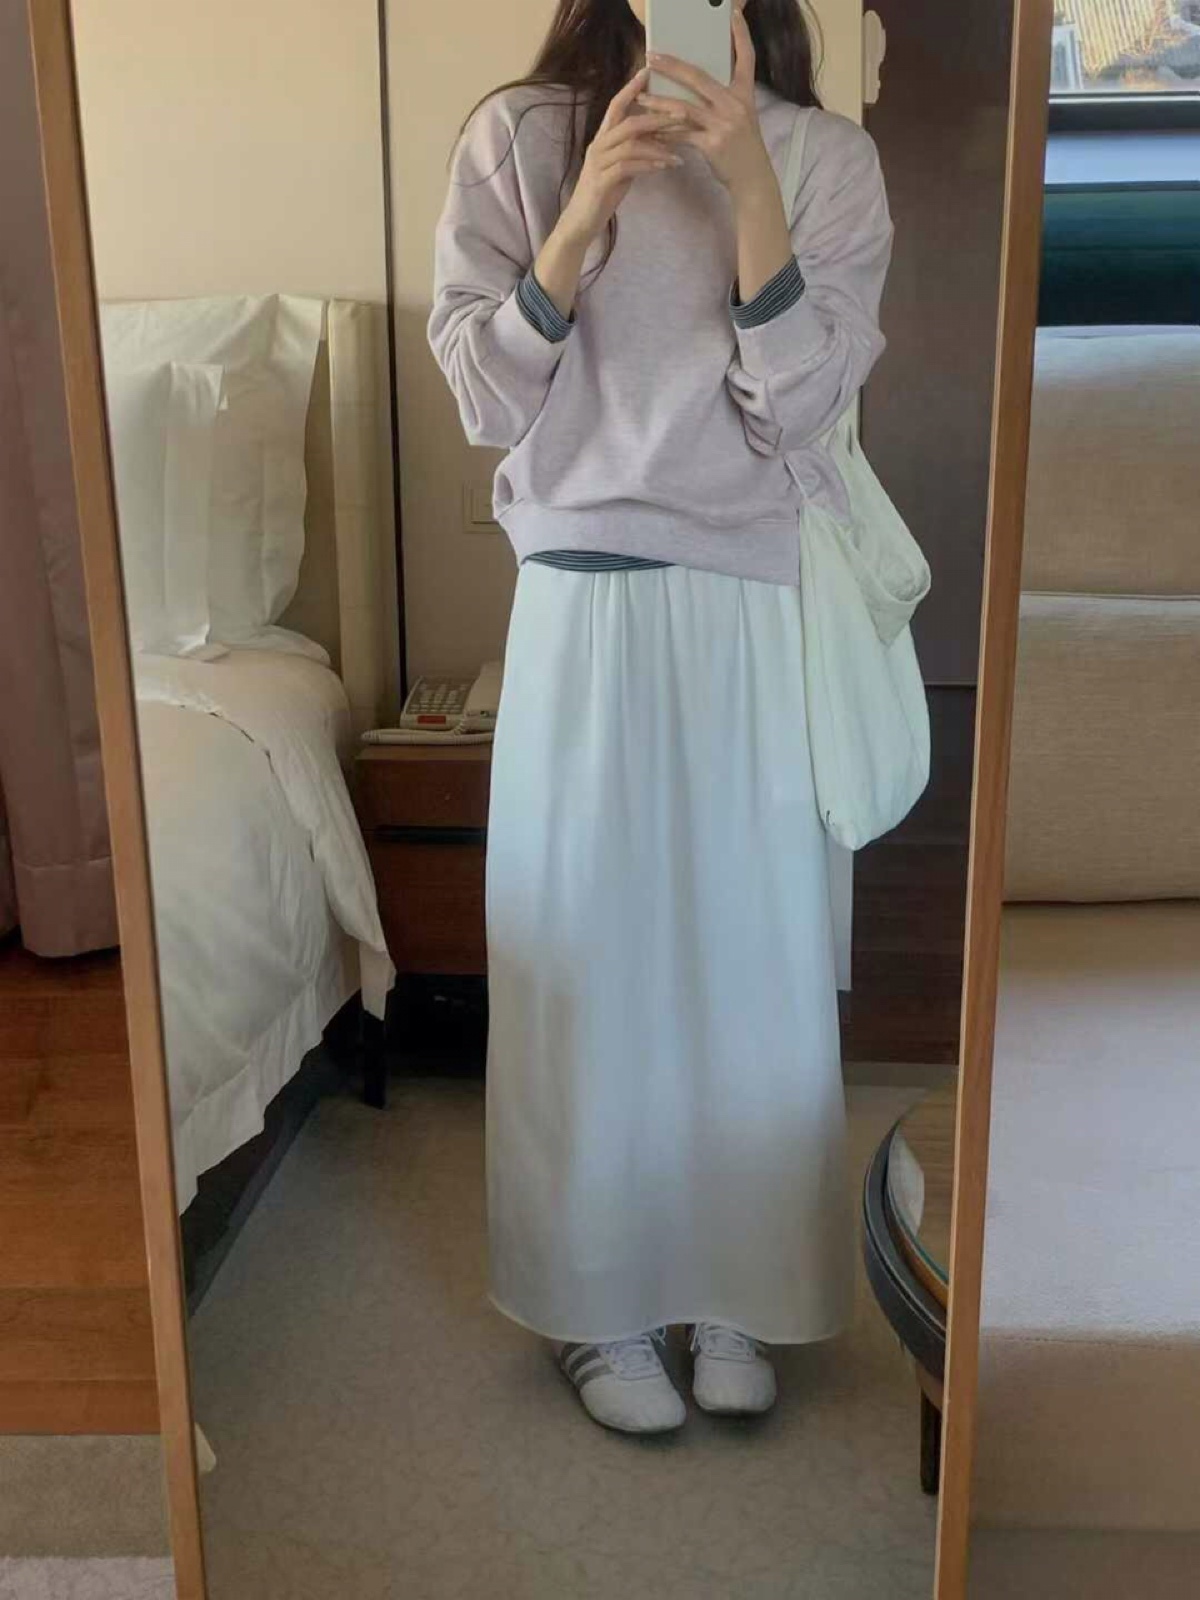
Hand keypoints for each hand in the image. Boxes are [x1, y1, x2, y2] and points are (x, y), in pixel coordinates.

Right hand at [558, 67, 684, 249]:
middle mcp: (598, 145)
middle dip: (657, 117)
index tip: (648, 72)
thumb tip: (656, 138)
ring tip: (679, 150)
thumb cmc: (602, 194)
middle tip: (682, 113)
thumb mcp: (621, 167)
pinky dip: (648, 165)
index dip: (631, 88)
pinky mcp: (601, 181)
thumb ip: (634, 151)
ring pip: (630, 143)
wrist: (581, 222)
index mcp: (602, 138)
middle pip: (629, 122)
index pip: (616, 106)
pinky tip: (665, 166)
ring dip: (658, 145)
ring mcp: (598, 163)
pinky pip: (628, 167)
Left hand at [641, 9, 776, 209]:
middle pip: (699, 77)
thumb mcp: (741, 117)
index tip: (732, 13)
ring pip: (684, 107)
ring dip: (659, 102)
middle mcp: (735, 104)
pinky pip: (682, 135)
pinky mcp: (713, 144)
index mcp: (744, 94)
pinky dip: (665, 134)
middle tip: (652, 56)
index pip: (746, 57)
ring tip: (641, 97)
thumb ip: (723, 99)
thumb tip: (695, 84)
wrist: (753, 179)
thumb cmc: (743, 147)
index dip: (741, 34)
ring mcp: (724, 124)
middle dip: (672, 66)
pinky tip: (650, 132)